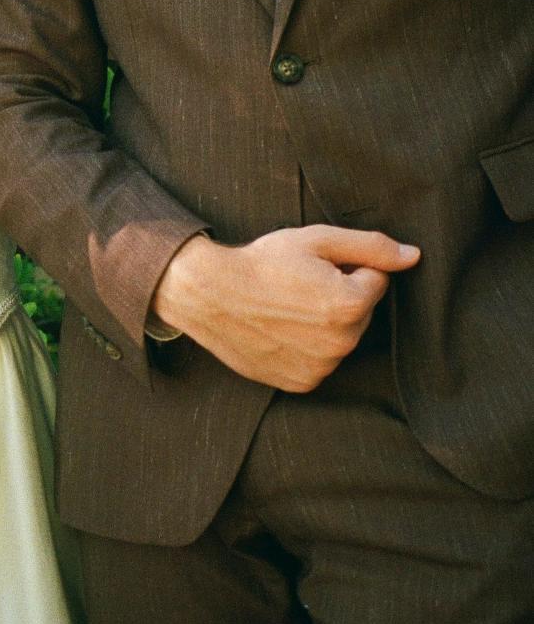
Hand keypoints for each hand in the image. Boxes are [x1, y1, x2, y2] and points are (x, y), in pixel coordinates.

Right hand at [152, 225, 420, 392]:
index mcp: (351, 304)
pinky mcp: (302, 383)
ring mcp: (321, 367)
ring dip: (325, 325)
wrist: (209, 295)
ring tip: (287, 308)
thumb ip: (371, 246)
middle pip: (361, 313)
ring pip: (341, 338)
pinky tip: (282, 330)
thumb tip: (414, 256)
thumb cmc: (262, 262)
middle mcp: (342, 342)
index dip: (347, 268)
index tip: (315, 267)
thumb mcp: (317, 240)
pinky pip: (321, 362)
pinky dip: (308, 348)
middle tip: (299, 285)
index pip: (375, 280)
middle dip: (340, 297)